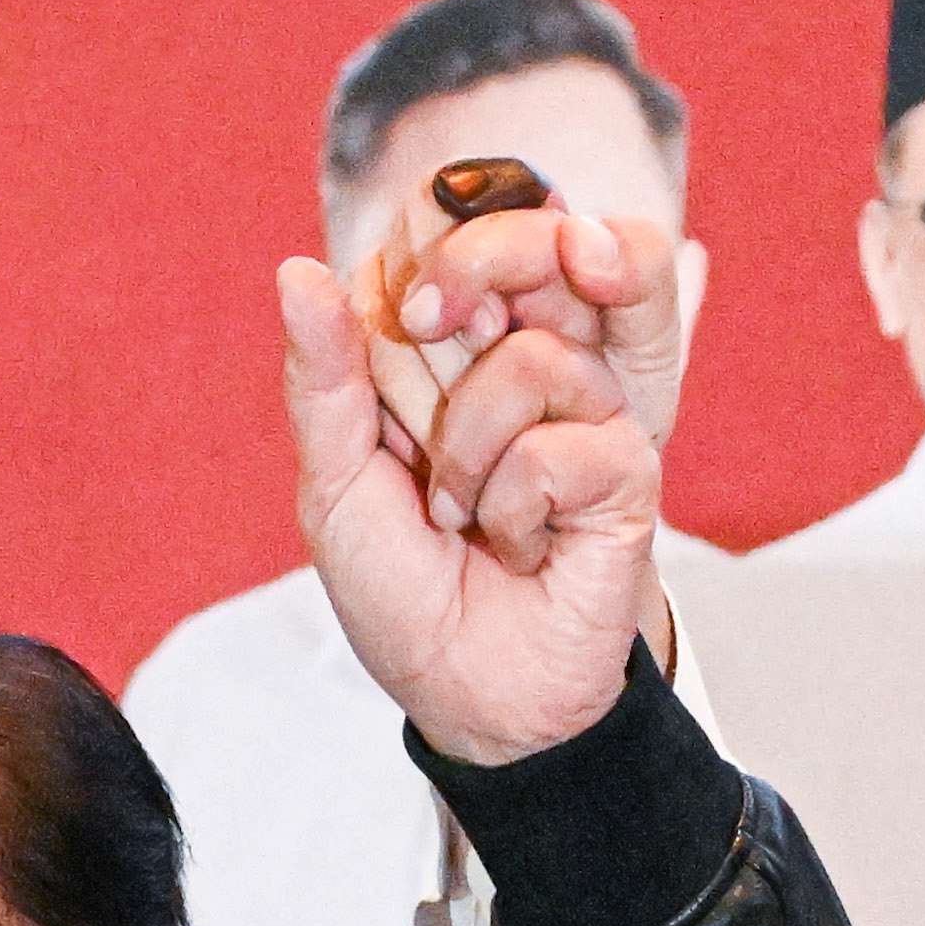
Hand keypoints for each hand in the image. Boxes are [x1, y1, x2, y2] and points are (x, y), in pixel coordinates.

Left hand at [281, 194, 673, 769]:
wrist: (465, 694)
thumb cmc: (401, 589)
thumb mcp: (334, 483)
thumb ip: (323, 379)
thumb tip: (298, 270)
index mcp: (450, 341)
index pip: (441, 230)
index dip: (412, 268)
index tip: (391, 333)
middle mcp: (524, 352)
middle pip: (517, 243)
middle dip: (451, 305)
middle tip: (415, 412)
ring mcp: (584, 405)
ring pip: (532, 356)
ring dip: (468, 457)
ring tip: (467, 515)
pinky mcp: (626, 466)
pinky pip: (563, 444)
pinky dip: (516, 508)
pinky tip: (523, 546)